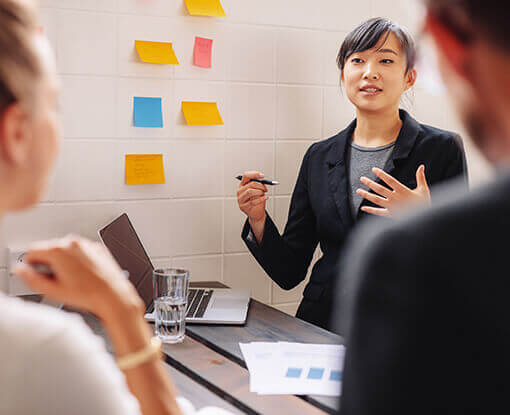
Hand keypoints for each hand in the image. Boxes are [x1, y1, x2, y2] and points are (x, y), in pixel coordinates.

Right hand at [14, 235, 143, 320]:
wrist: (113, 295)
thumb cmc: (88, 294)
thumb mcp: (52, 291)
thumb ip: (31, 279)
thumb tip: (21, 270)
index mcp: (58, 250)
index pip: (32, 250)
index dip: (32, 265)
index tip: (37, 274)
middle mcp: (72, 243)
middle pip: (49, 248)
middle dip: (48, 263)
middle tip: (56, 279)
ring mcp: (87, 244)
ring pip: (65, 249)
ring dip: (63, 260)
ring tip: (71, 278)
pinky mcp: (97, 247)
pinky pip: (81, 251)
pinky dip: (78, 259)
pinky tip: (83, 274)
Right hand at [237, 171, 268, 224]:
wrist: (257, 213)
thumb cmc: (257, 200)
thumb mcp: (258, 190)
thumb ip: (259, 183)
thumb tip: (262, 178)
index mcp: (242, 185)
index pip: (246, 176)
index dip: (254, 174)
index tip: (262, 176)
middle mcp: (240, 191)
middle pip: (250, 184)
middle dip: (260, 185)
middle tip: (265, 189)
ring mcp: (240, 199)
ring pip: (250, 192)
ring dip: (259, 192)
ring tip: (263, 194)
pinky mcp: (243, 206)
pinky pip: (252, 201)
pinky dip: (261, 199)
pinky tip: (265, 198)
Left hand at [357, 165, 430, 216]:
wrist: (424, 220)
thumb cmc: (424, 204)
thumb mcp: (424, 190)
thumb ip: (420, 177)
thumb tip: (421, 166)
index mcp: (403, 191)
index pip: (390, 180)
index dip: (381, 174)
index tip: (374, 169)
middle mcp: (396, 198)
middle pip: (380, 189)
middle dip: (370, 183)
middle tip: (362, 178)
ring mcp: (392, 207)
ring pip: (376, 200)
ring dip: (366, 195)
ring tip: (358, 191)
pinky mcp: (391, 214)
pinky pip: (379, 212)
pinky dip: (370, 210)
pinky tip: (363, 208)